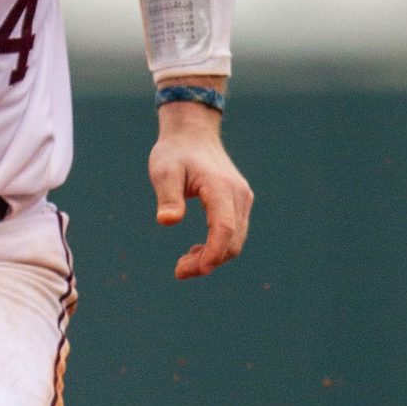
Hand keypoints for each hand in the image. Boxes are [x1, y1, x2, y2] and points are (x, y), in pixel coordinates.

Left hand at [149, 100, 253, 279]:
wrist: (192, 135)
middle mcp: (238, 194)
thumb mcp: (164, 171)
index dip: (213, 252)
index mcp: (220, 187)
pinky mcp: (239, 202)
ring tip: (183, 263)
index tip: (197, 269)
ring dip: (213, 257)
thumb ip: (168, 196)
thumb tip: (168, 221)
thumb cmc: (175, 153)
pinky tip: (196, 251)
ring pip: (236, 240)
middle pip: (232, 239)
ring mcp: (242, 199)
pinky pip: (235, 232)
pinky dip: (218, 247)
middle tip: (179, 271)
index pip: (224, 227)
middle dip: (208, 261)